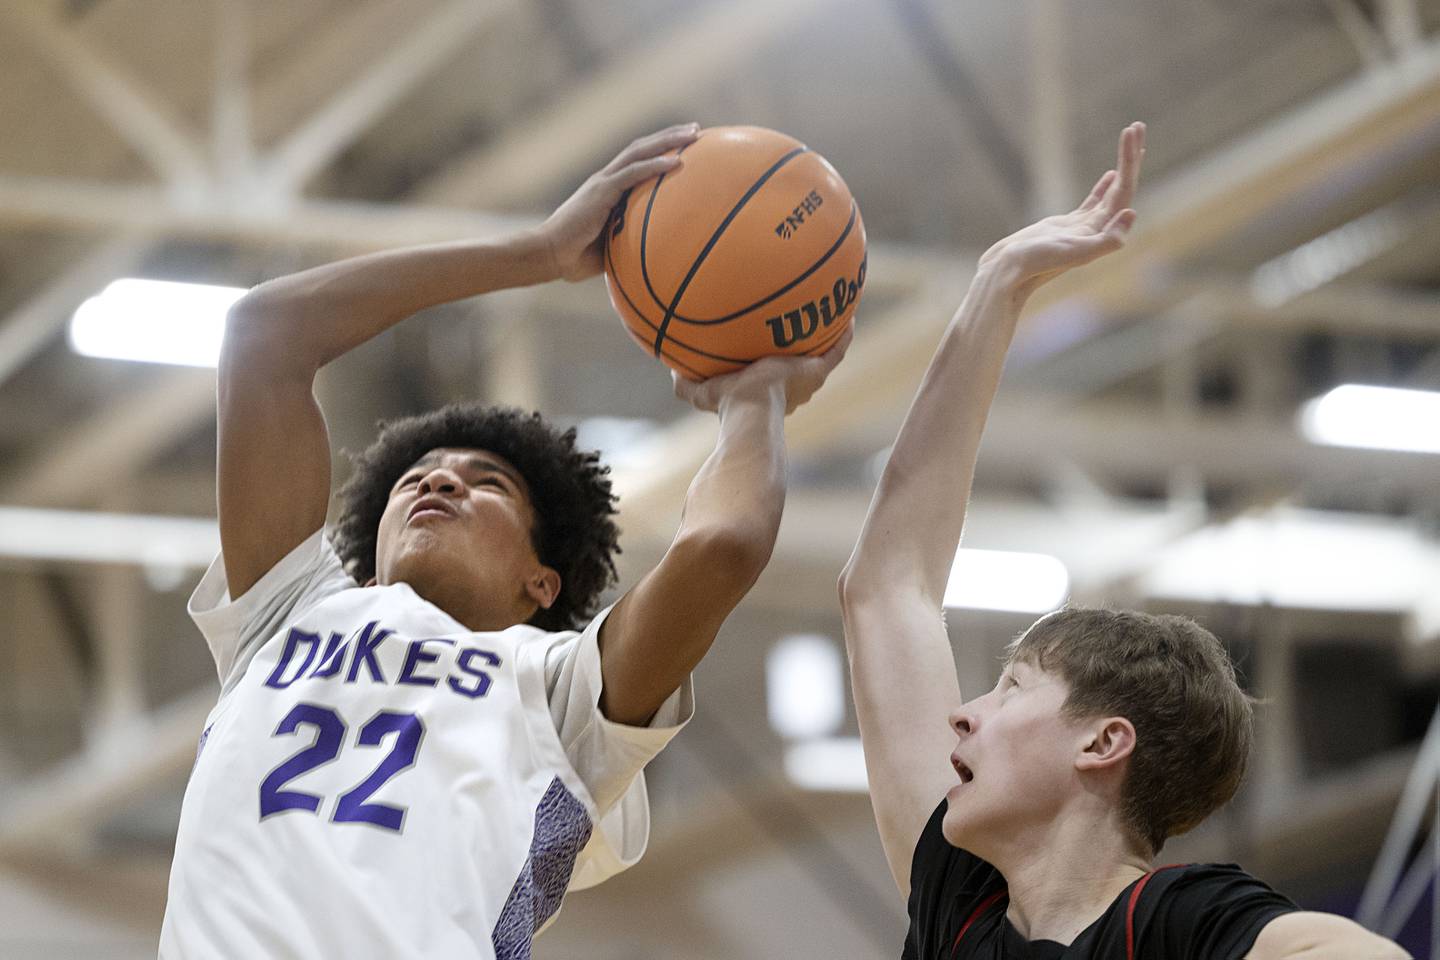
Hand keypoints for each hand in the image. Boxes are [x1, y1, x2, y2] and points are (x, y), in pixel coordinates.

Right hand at [536, 123, 700, 282]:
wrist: (549, 255)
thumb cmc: (576, 258)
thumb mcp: (611, 246)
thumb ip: (630, 241)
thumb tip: (656, 254)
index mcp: (607, 189)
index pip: (636, 161)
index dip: (659, 149)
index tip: (685, 145)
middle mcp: (605, 179)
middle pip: (641, 148)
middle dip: (669, 135)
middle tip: (696, 129)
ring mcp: (602, 183)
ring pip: (639, 152)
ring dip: (668, 140)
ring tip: (694, 134)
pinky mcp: (600, 192)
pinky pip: (633, 173)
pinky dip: (655, 166)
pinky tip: (678, 161)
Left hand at [673, 327, 852, 414]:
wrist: (750, 412)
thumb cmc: (726, 406)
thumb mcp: (700, 392)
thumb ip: (684, 383)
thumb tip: (669, 369)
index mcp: (768, 393)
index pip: (773, 377)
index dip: (774, 365)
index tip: (771, 351)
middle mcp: (792, 390)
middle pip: (800, 367)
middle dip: (801, 351)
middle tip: (802, 330)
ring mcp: (807, 381)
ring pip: (821, 358)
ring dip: (826, 339)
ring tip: (831, 316)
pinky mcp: (817, 372)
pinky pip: (836, 350)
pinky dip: (843, 334)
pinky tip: (847, 315)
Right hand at [979, 122, 1145, 299]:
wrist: (1008, 271)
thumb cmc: (1036, 262)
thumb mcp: (1073, 252)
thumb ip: (1106, 240)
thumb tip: (1131, 212)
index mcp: (1102, 232)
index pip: (1124, 191)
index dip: (1130, 162)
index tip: (1131, 134)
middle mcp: (1098, 229)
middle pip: (1124, 187)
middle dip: (1131, 156)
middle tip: (1138, 125)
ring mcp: (1085, 227)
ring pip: (1112, 192)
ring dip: (1123, 166)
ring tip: (1131, 143)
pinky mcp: (1069, 226)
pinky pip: (1095, 202)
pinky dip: (1105, 186)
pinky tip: (1110, 175)